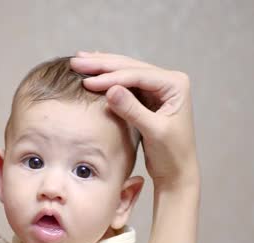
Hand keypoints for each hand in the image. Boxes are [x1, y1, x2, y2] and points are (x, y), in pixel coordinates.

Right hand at [70, 52, 199, 189]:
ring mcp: (157, 87)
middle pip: (129, 67)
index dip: (111, 78)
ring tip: (79, 59)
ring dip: (101, 67)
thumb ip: (132, 110)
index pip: (138, 76)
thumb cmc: (171, 154)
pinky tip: (93, 69)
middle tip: (76, 61)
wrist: (177, 172)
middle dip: (102, 64)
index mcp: (175, 84)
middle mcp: (167, 81)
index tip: (87, 82)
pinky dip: (107, 76)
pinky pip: (123, 82)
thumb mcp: (154, 132)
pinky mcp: (147, 97)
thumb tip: (110, 90)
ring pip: (124, 71)